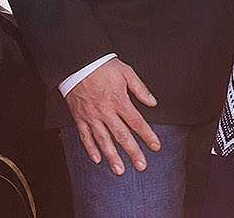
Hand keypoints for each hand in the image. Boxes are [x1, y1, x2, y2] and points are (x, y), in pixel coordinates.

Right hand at [65, 57, 160, 175]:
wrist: (77, 62)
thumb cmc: (102, 66)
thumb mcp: (125, 71)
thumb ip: (140, 88)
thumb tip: (152, 102)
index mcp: (119, 100)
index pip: (136, 122)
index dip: (147, 135)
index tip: (156, 147)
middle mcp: (105, 111)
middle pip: (121, 135)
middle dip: (132, 152)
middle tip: (141, 166)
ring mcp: (91, 116)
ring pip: (103, 140)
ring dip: (112, 156)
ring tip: (119, 170)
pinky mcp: (79, 117)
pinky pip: (85, 136)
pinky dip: (90, 148)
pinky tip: (97, 159)